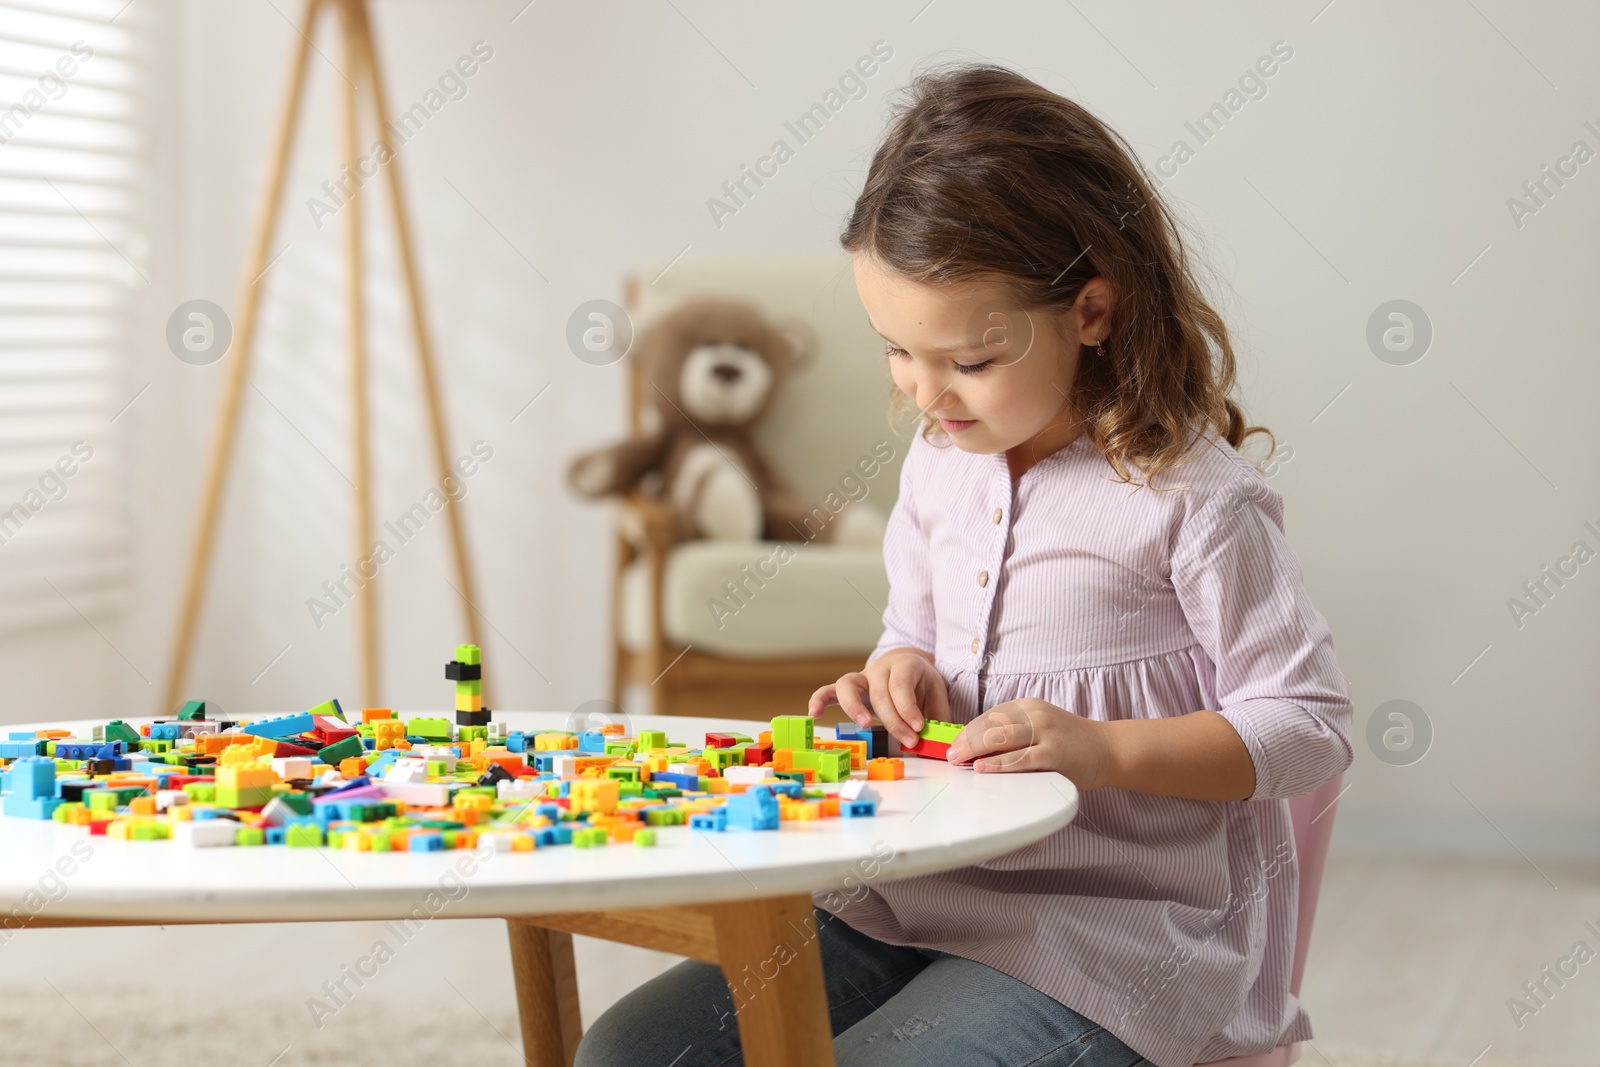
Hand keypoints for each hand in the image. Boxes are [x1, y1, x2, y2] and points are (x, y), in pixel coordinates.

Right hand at [807, 648, 950, 748]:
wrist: (905, 664)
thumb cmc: (920, 682)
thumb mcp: (936, 692)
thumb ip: (937, 715)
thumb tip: (938, 742)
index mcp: (902, 665)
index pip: (900, 686)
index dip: (908, 709)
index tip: (919, 728)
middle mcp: (878, 668)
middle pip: (879, 693)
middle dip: (894, 720)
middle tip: (909, 741)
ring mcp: (860, 677)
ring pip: (848, 686)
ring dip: (854, 707)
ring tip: (865, 725)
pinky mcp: (847, 688)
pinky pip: (828, 690)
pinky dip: (819, 700)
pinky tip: (814, 714)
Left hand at [946, 697, 1113, 790]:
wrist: (1109, 748)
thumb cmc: (1070, 742)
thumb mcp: (1040, 727)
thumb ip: (1014, 733)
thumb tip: (977, 749)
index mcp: (1028, 706)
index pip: (988, 716)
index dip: (966, 732)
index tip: (952, 745)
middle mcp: (1035, 715)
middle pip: (990, 725)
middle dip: (965, 741)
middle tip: (950, 755)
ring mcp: (1046, 732)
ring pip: (1001, 738)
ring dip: (975, 750)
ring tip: (959, 761)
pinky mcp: (1054, 753)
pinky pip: (1021, 758)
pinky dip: (999, 764)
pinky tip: (983, 768)